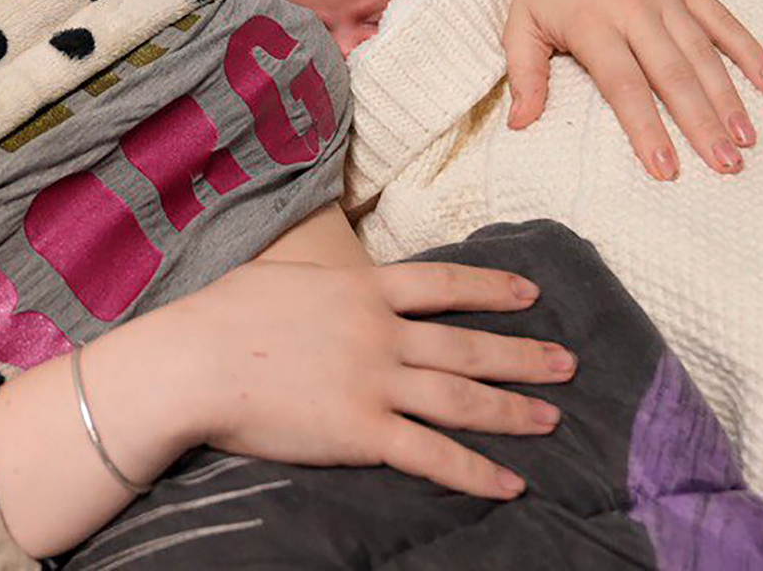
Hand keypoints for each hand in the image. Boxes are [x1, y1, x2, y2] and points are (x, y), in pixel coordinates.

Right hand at [174, 259, 576, 498]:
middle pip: (468, 346)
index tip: (530, 293)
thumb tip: (340, 284)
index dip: (491, 289)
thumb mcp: (282, 278)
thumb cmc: (223, 315)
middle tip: (567, 362)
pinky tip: (509, 483)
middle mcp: (381, 333)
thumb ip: (324, 285)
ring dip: (513, 410)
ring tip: (551, 419)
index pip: (444, 284)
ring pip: (463, 398)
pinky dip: (474, 472)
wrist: (195, 361)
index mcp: (362, 289)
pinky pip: (432, 455)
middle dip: (523, 354)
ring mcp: (375, 383)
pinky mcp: (363, 433)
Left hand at [502, 0, 762, 178]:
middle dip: (701, 123)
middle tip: (725, 165)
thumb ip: (524, 76)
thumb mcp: (520, 26)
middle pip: (673, 74)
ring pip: (704, 53)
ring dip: (729, 98)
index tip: (664, 168)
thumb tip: (519, 124)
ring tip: (746, 140)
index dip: (646, 127)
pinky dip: (750, 51)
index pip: (623, 84)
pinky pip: (725, 20)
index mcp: (592, 24)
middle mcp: (634, 10)